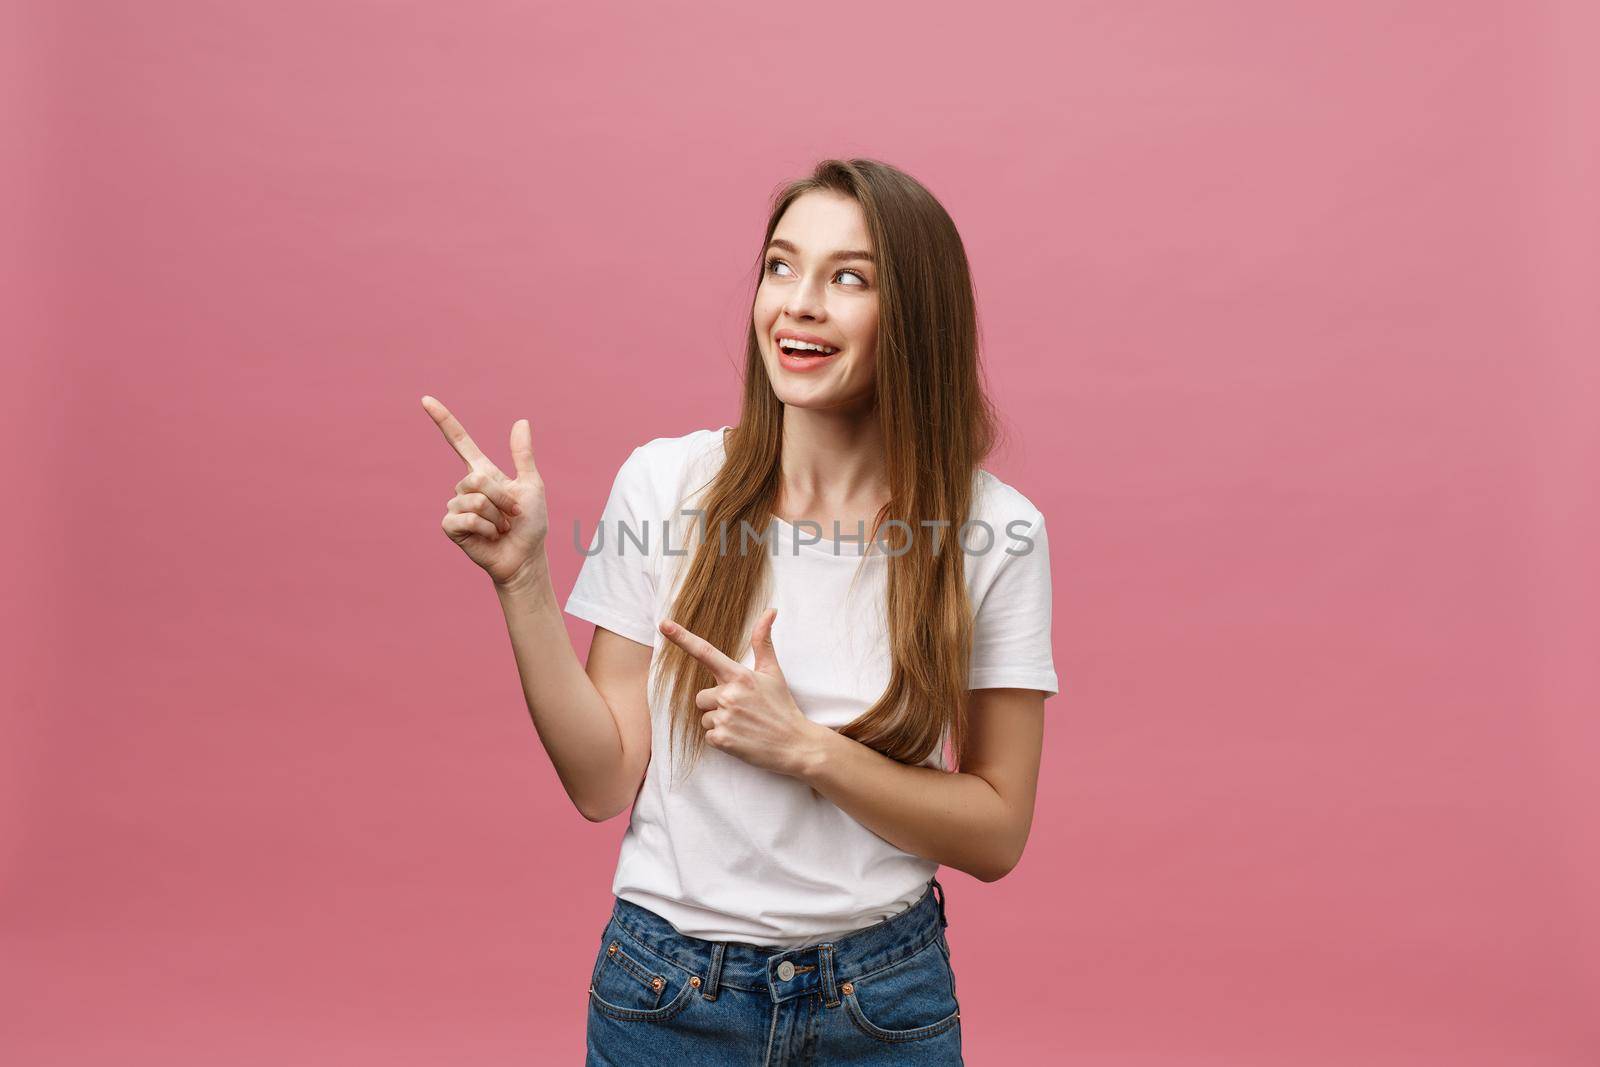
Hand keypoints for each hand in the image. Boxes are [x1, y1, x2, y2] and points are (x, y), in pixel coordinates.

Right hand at [422, 395, 548, 586]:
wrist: (525, 556)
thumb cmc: (530, 523)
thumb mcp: (532, 485)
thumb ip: (523, 455)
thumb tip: (521, 421)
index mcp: (484, 472)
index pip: (459, 441)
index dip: (443, 420)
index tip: (425, 399)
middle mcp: (466, 487)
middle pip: (477, 478)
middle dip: (501, 498)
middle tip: (511, 514)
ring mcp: (456, 506)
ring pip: (474, 499)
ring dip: (496, 516)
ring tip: (501, 527)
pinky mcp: (451, 526)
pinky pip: (466, 517)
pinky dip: (486, 528)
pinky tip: (490, 537)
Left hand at [659, 608, 825, 777]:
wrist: (794, 744)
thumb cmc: (782, 706)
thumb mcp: (773, 672)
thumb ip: (763, 641)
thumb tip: (770, 611)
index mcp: (739, 676)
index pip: (705, 652)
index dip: (682, 637)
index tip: (663, 625)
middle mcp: (729, 694)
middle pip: (702, 696)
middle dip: (717, 703)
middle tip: (743, 710)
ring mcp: (725, 717)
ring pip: (705, 716)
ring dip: (719, 721)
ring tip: (743, 724)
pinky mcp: (722, 739)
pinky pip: (708, 735)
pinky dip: (721, 738)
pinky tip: (741, 737)